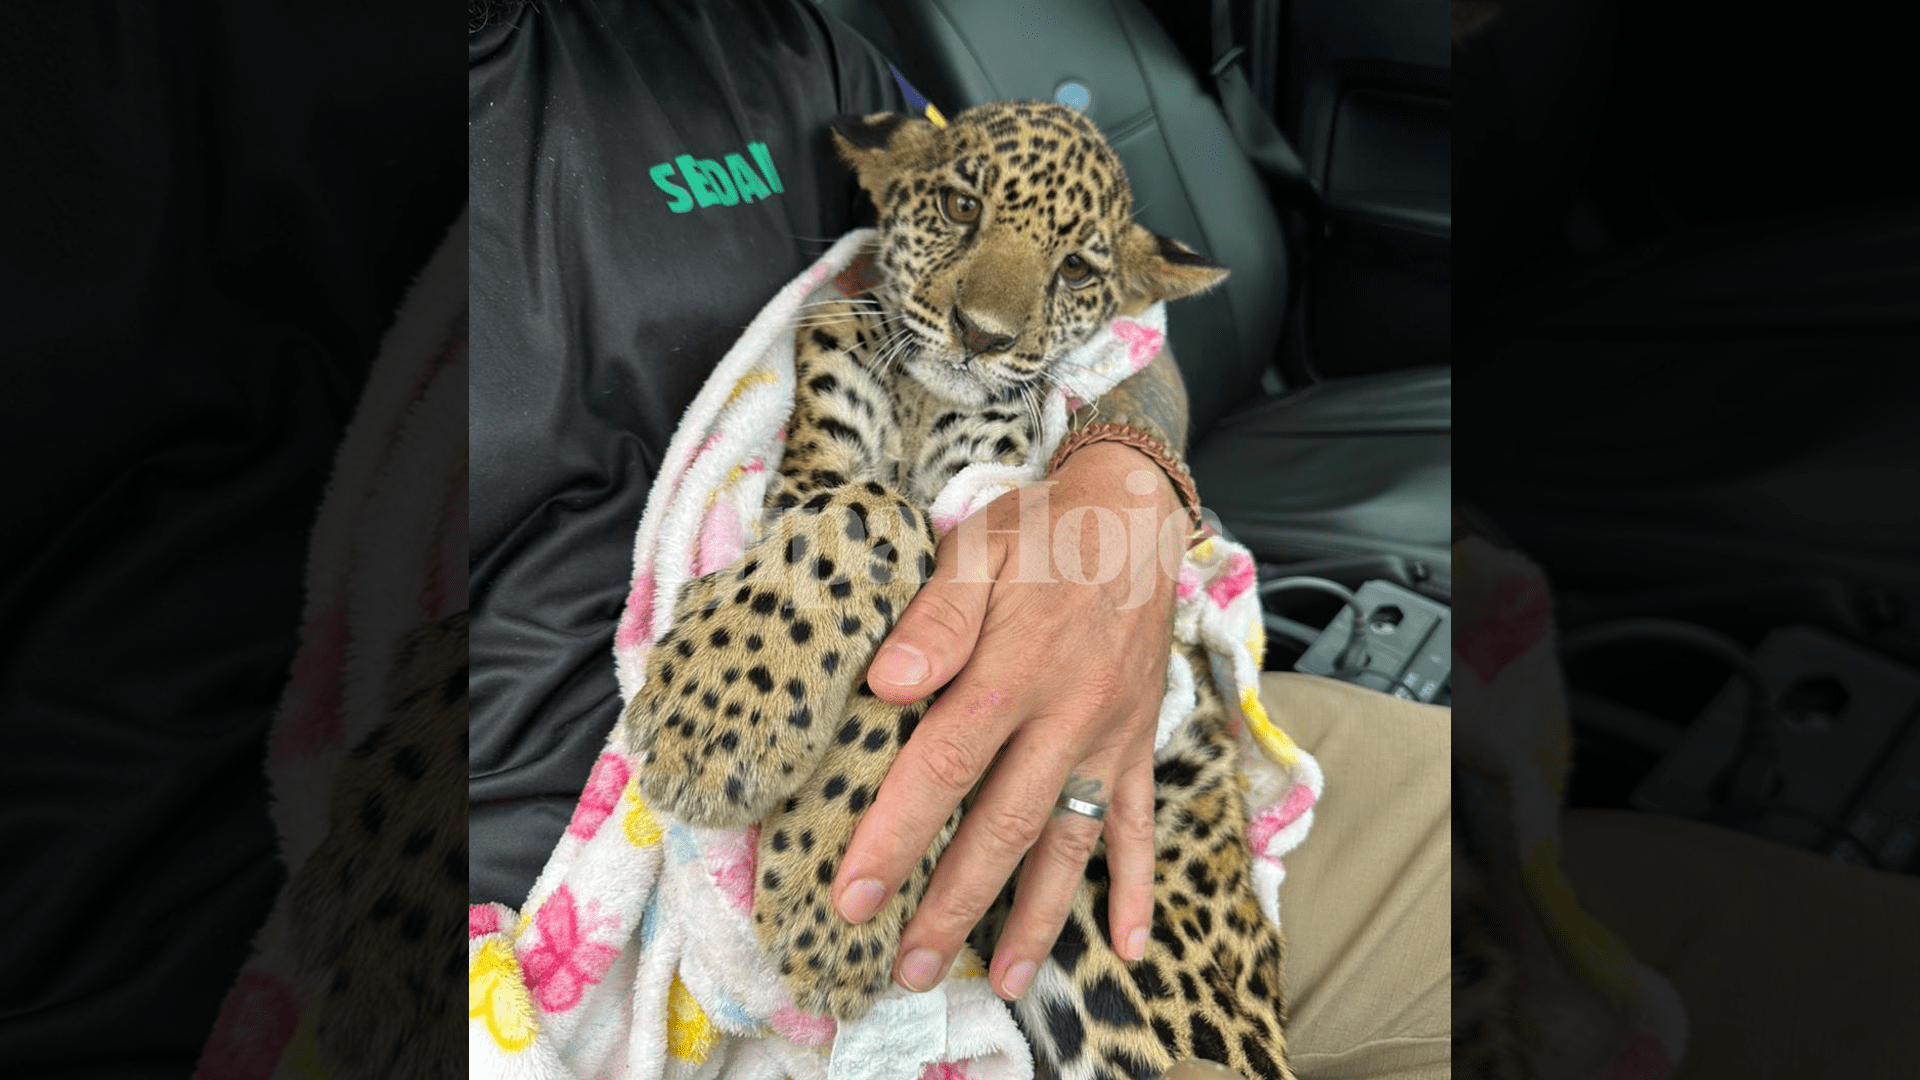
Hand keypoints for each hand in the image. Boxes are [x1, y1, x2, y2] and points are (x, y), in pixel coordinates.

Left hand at [832, 441, 1186, 999]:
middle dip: (953, 902)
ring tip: (1001, 980)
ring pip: (1070, 841)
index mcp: (1015, 668)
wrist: (1136, 512)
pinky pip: (1141, 824)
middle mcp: (1067, 715)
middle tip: (907, 966)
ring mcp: (1109, 737)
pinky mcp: (1140, 744)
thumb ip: (935, 615)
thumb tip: (887, 683)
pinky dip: (1137, 886)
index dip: (897, 834)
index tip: (853, 894)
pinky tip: (1130, 945)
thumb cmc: (1040, 532)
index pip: (944, 765)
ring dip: (1036, 917)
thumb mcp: (978, 546)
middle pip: (1003, 824)